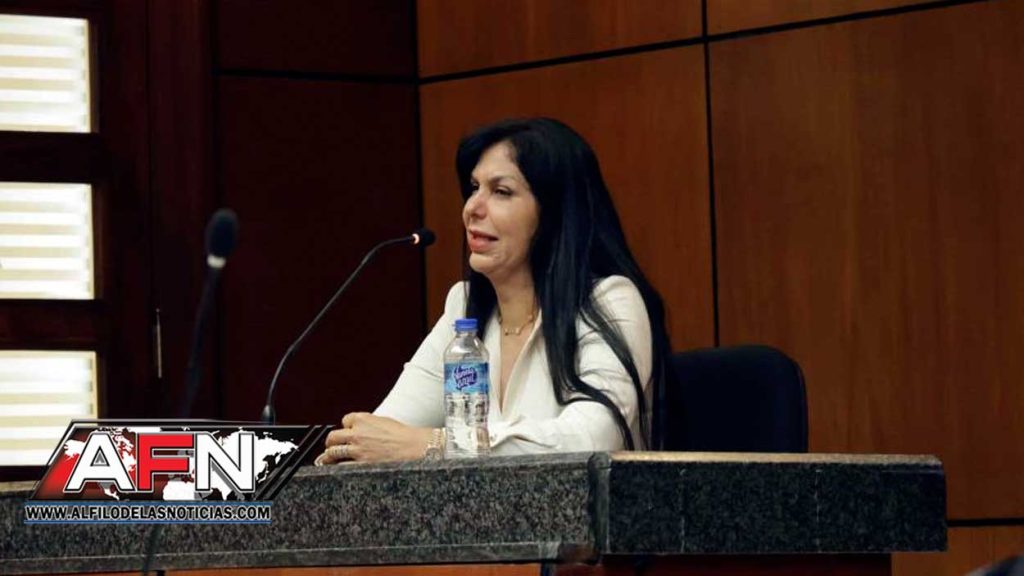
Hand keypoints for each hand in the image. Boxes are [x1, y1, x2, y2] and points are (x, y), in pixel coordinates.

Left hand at [316, 412, 432, 464]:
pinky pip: (341, 467)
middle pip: (333, 436)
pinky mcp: (361, 464)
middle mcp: (358, 433)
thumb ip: (368, 424)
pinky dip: (337, 469)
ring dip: (329, 456)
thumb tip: (358, 429)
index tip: (346, 432)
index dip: (346, 427)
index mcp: (363, 419)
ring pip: (333, 452)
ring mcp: (358, 450)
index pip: (344, 420)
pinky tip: (336, 469)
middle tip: (332, 446)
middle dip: (332, 441)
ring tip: (327, 459)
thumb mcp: (384, 421)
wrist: (415, 448)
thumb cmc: (404, 436)